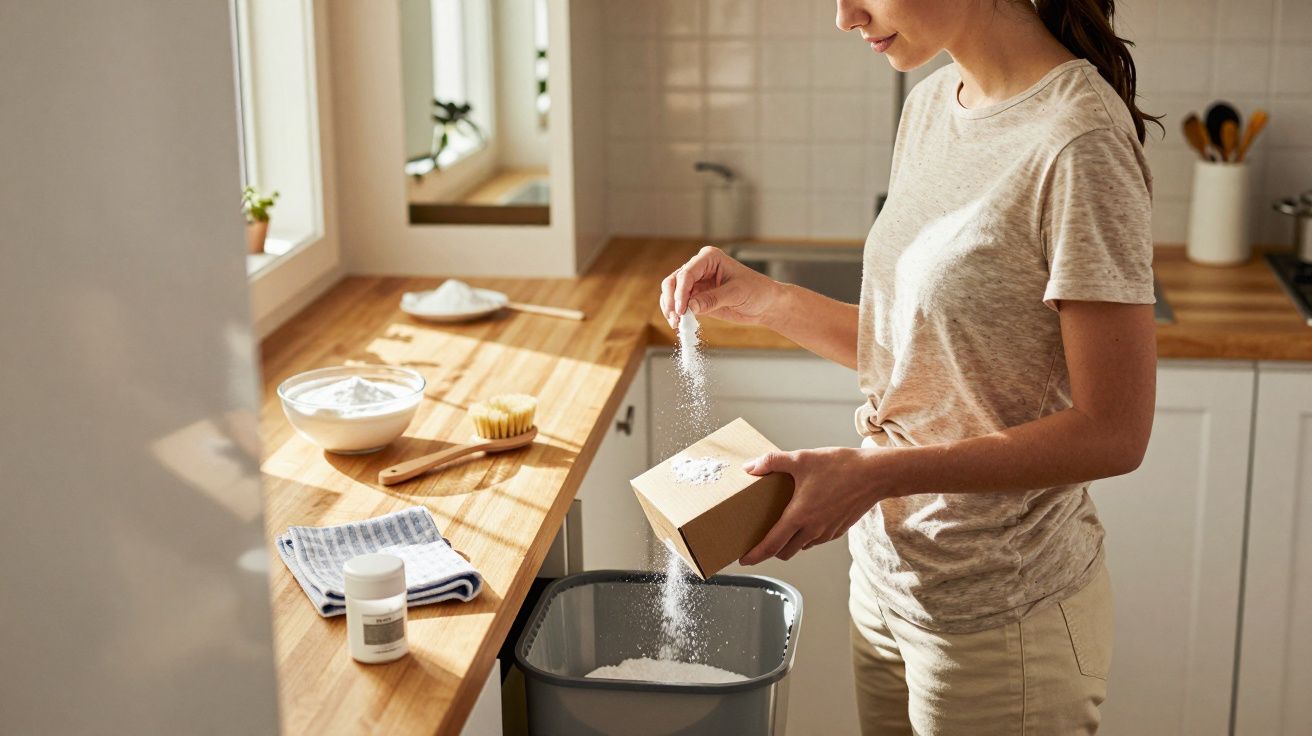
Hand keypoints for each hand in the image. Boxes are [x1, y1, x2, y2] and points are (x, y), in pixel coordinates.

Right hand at [659, 246, 783, 328]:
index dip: (680, 292)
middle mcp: (699, 268)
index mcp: (709, 258)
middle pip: (673, 281)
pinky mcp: (697, 298)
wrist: (766, 305)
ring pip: (672, 293)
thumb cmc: (758, 291)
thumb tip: (690, 307)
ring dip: (671, 309)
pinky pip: (680, 305)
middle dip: (671, 300)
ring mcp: (696, 283)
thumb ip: (712, 299)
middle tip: (675, 318)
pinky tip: (680, 325)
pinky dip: (677, 315)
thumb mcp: (736, 294)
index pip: (687, 273)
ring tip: (676, 324)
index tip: (681, 309)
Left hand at [739, 446, 899, 564]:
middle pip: (784, 552)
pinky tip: (804, 518)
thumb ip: (772, 462)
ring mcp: (827, 532)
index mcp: (799, 516)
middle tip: (758, 541)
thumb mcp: (802, 458)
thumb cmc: (840, 466)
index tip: (743, 560)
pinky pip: (816, 540)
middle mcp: (813, 530)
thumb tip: (750, 467)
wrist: (875, 475)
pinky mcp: (838, 530)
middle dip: (770, 551)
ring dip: (788, 543)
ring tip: (780, 527)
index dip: (755, 555)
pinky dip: (805, 536)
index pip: (771, 545)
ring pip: (801, 547)